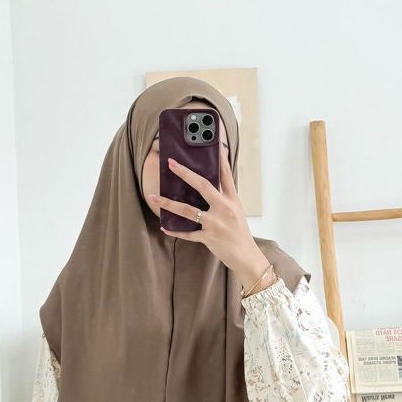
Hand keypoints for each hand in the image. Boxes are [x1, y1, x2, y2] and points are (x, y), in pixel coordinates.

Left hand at [152, 148, 264, 277]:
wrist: (247, 257)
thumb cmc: (240, 234)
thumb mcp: (236, 212)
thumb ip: (223, 199)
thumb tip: (205, 188)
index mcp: (232, 200)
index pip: (225, 175)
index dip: (220, 159)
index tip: (214, 144)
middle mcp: (224, 209)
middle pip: (203, 186)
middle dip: (185, 174)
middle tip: (171, 164)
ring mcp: (216, 223)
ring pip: (188, 210)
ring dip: (168, 203)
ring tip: (154, 197)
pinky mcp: (209, 237)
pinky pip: (187, 233)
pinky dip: (175, 230)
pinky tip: (164, 227)